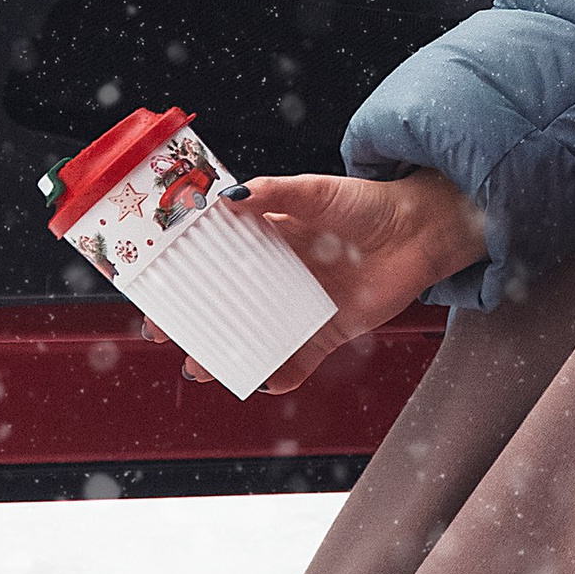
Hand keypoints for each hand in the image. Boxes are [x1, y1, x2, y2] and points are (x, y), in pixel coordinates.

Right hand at [157, 169, 484, 396]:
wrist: (420, 231)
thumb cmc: (367, 204)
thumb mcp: (316, 191)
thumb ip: (274, 193)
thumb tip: (228, 198)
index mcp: (264, 240)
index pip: (211, 261)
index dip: (181, 278)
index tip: (154, 292)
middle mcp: (277, 276)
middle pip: (224, 305)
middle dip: (193, 324)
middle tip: (170, 338)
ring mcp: (299, 306)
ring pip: (253, 337)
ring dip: (228, 355)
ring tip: (206, 367)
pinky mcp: (328, 331)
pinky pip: (299, 361)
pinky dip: (283, 375)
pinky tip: (269, 382)